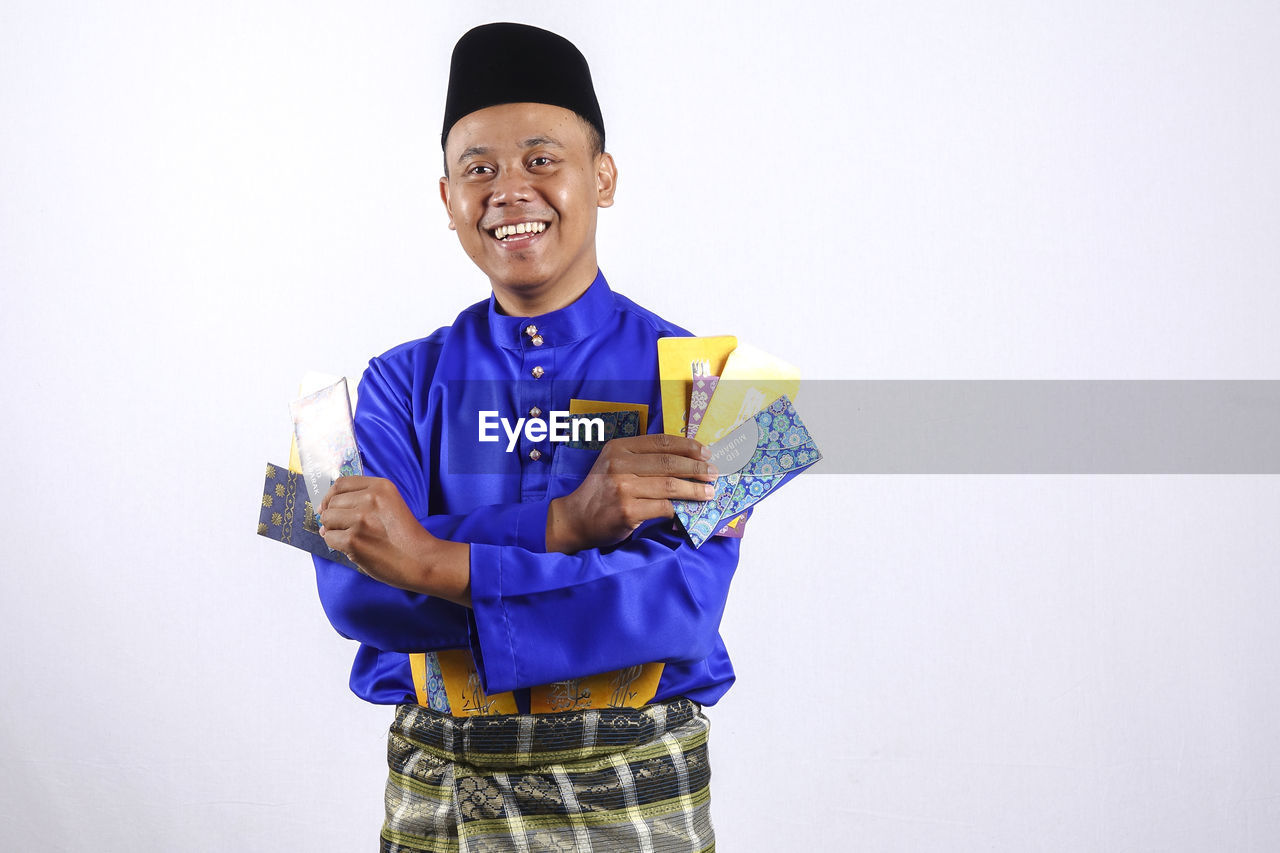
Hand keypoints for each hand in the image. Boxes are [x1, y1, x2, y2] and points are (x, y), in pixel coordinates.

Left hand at [319, 476, 470, 605]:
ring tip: (351, 538)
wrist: (421, 560)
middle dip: (333, 516)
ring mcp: (360, 519)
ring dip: (333, 530)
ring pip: (327, 519)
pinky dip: (336, 544)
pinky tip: (351, 548)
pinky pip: (329, 538)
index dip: (331, 496)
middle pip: (332, 502)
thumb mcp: (391, 504)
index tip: (329, 506)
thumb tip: (327, 509)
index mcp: (381, 486)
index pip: (341, 483)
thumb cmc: (407, 537)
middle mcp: (370, 498)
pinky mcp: (353, 540)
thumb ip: (365, 500)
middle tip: (346, 529)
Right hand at [546, 434, 717, 552]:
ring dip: (695, 489)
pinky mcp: (628, 511)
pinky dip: (681, 509)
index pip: (661, 442)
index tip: (706, 453)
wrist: (576, 519)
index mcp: (619, 447)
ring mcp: (623, 487)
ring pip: (670, 485)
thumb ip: (643, 459)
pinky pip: (664, 507)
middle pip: (669, 462)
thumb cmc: (602, 493)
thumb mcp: (616, 465)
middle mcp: (620, 464)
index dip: (688, 446)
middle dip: (697, 467)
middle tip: (714, 473)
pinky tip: (691, 510)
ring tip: (709, 492)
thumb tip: (687, 460)